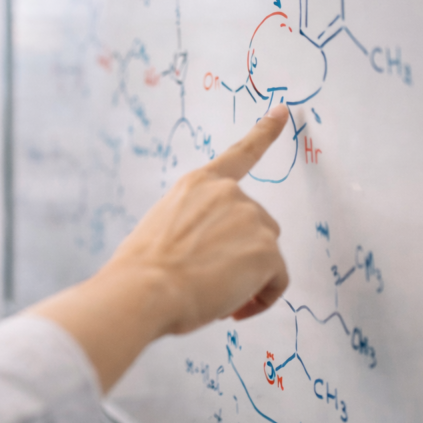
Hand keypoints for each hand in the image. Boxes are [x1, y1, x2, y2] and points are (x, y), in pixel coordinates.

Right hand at [105, 102, 289, 333]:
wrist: (144, 290)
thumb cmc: (140, 271)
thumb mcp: (160, 231)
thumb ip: (193, 228)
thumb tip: (207, 256)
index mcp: (197, 185)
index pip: (239, 154)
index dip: (264, 133)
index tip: (283, 113)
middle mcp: (228, 194)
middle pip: (256, 225)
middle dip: (242, 254)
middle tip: (210, 283)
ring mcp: (251, 219)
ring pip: (265, 254)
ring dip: (249, 278)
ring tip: (214, 297)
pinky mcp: (267, 251)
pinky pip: (276, 282)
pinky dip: (262, 299)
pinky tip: (236, 310)